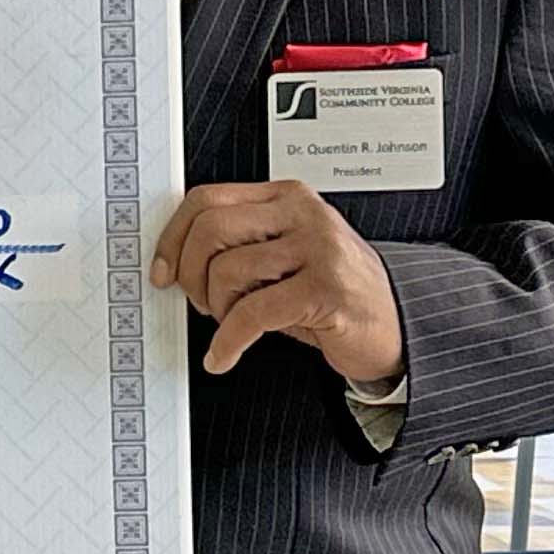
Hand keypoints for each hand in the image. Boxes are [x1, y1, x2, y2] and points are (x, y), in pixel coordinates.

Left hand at [149, 180, 403, 383]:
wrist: (393, 325)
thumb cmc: (329, 293)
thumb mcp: (282, 256)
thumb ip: (239, 244)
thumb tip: (173, 261)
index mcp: (286, 197)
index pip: (207, 200)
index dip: (172, 237)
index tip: (161, 271)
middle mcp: (303, 214)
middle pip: (210, 229)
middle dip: (191, 274)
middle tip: (201, 303)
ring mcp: (319, 248)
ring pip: (227, 269)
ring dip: (217, 308)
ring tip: (232, 323)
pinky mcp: (326, 289)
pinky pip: (252, 314)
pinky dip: (228, 341)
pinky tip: (224, 355)